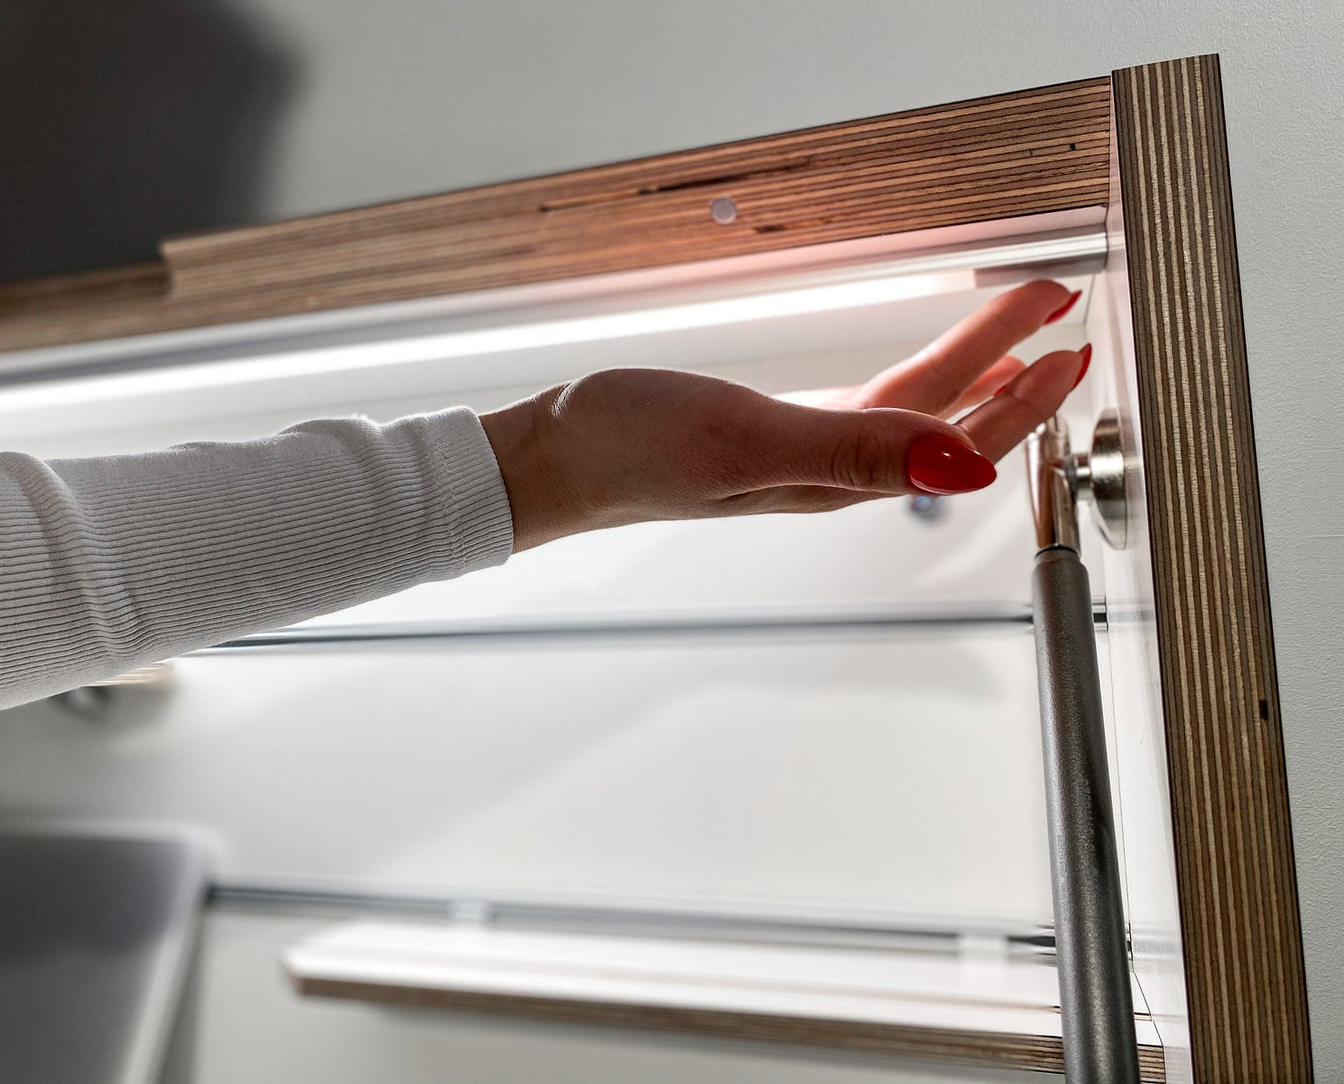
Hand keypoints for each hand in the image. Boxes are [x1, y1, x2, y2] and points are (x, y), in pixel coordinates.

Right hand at [480, 280, 1086, 551]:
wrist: (553, 459)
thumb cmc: (630, 452)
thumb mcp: (746, 441)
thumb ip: (855, 453)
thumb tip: (959, 467)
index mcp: (835, 479)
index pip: (955, 437)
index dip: (1020, 397)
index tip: (1065, 345)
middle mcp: (830, 472)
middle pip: (944, 420)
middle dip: (1010, 373)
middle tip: (1058, 319)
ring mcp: (802, 454)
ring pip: (910, 413)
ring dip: (968, 374)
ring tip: (1012, 339)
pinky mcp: (771, 434)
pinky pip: (868, 409)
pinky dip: (910, 382)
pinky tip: (915, 373)